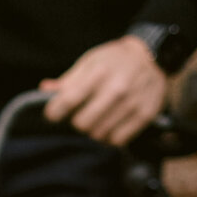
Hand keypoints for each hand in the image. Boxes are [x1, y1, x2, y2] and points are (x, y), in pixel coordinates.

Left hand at [40, 36, 167, 145]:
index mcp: (100, 72)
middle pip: (82, 123)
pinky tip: (111, 124)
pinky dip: (110, 136)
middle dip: (76, 122)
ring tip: (97, 118)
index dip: (54, 112)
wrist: (152, 56)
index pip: (69, 100)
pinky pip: (117, 140)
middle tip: (80, 114)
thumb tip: (45, 90)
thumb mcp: (90, 62)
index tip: (53, 114)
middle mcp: (118, 88)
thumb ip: (68, 80)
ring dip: (93, 130)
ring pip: (98, 134)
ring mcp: (133, 103)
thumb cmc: (114, 61)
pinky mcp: (145, 115)